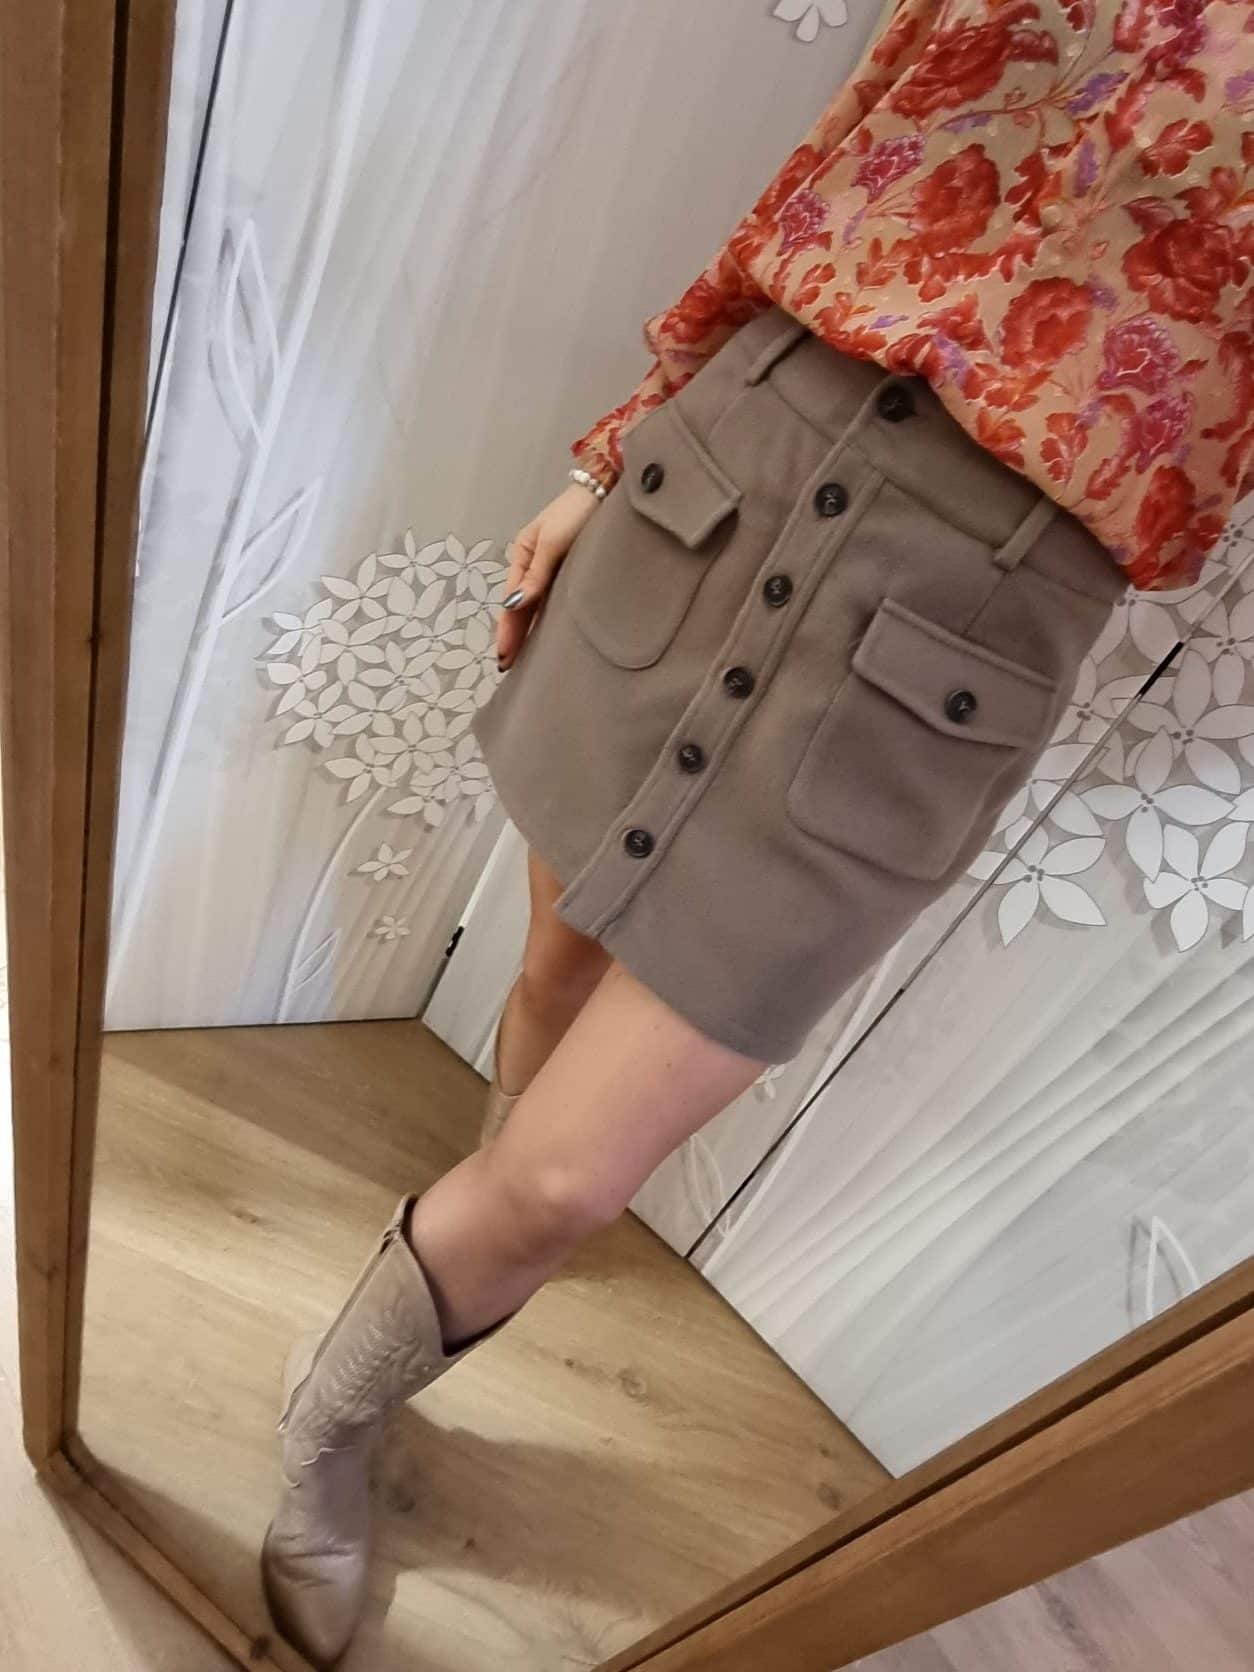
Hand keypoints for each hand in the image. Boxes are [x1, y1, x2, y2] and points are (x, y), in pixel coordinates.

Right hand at [495, 483, 602, 670]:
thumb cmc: (576, 511)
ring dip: (527, 630)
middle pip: (520, 607)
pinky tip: (544, 637)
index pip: (512, 600)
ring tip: (520, 660)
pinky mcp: (571, 573)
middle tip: (507, 665)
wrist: (607, 490)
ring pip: (535, 607)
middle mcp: (534, 566)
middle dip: (512, 634)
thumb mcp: (552, 541)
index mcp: (523, 555)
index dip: (507, 628)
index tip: (504, 654)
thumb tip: (514, 605)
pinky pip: (553, 602)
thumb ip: (536, 575)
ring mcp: (552, 571)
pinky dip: (545, 620)